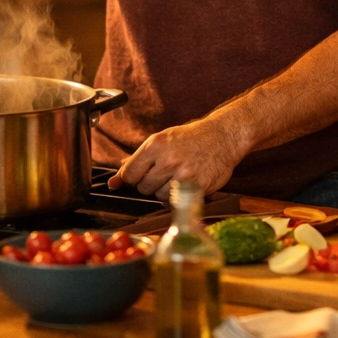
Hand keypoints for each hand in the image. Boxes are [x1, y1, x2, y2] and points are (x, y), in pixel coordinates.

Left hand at [108, 118, 242, 200]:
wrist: (223, 136)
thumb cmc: (191, 138)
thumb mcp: (162, 140)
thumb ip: (137, 161)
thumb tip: (114, 182)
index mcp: (156, 145)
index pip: (129, 174)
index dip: (133, 177)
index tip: (140, 175)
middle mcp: (168, 160)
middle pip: (143, 188)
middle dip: (150, 183)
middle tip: (164, 172)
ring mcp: (183, 175)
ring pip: (159, 197)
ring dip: (165, 191)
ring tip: (177, 177)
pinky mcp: (197, 187)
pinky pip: (176, 201)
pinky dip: (178, 196)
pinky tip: (185, 183)